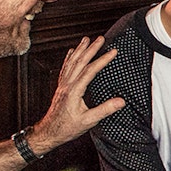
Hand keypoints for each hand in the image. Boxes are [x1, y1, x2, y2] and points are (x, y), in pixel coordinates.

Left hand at [29, 37, 124, 154]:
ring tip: (86, 39)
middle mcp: (67, 85)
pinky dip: (69, 58)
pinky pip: (65, 68)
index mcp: (75, 91)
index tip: (113, 51)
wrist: (49, 132)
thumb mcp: (88, 121)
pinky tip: (72, 52)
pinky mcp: (61, 87)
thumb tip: (121, 101)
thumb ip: (105, 110)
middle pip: (80, 62)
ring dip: (80, 50)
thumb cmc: (67, 128)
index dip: (102, 59)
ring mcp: (63, 85)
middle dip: (91, 49)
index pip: (90, 70)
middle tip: (100, 38)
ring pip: (71, 63)